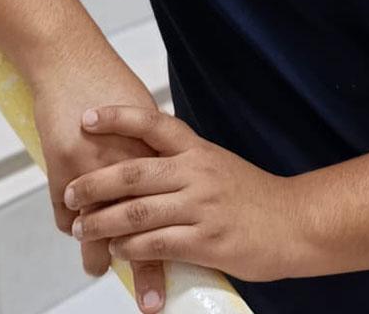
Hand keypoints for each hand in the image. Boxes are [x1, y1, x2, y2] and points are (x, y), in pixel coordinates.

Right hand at [33, 78, 165, 307]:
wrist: (67, 59)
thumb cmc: (108, 80)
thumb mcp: (144, 115)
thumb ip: (158, 151)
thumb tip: (171, 179)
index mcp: (153, 156)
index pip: (169, 216)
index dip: (178, 250)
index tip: (190, 276)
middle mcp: (124, 170)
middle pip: (136, 233)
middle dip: (143, 271)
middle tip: (151, 302)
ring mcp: (89, 172)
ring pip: (95, 229)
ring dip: (96, 252)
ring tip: (99, 269)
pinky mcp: (60, 169)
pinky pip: (64, 212)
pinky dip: (69, 222)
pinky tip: (75, 230)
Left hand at [65, 105, 306, 284]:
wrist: (299, 225)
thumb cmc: (254, 197)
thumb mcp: (216, 166)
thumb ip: (180, 164)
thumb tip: (136, 168)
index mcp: (197, 150)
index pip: (151, 123)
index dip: (115, 117)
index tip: (84, 117)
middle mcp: (196, 173)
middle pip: (131, 173)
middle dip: (93, 184)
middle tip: (69, 192)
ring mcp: (201, 207)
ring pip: (137, 212)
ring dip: (103, 222)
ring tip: (84, 229)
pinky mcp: (207, 241)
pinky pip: (157, 244)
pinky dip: (131, 248)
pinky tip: (118, 251)